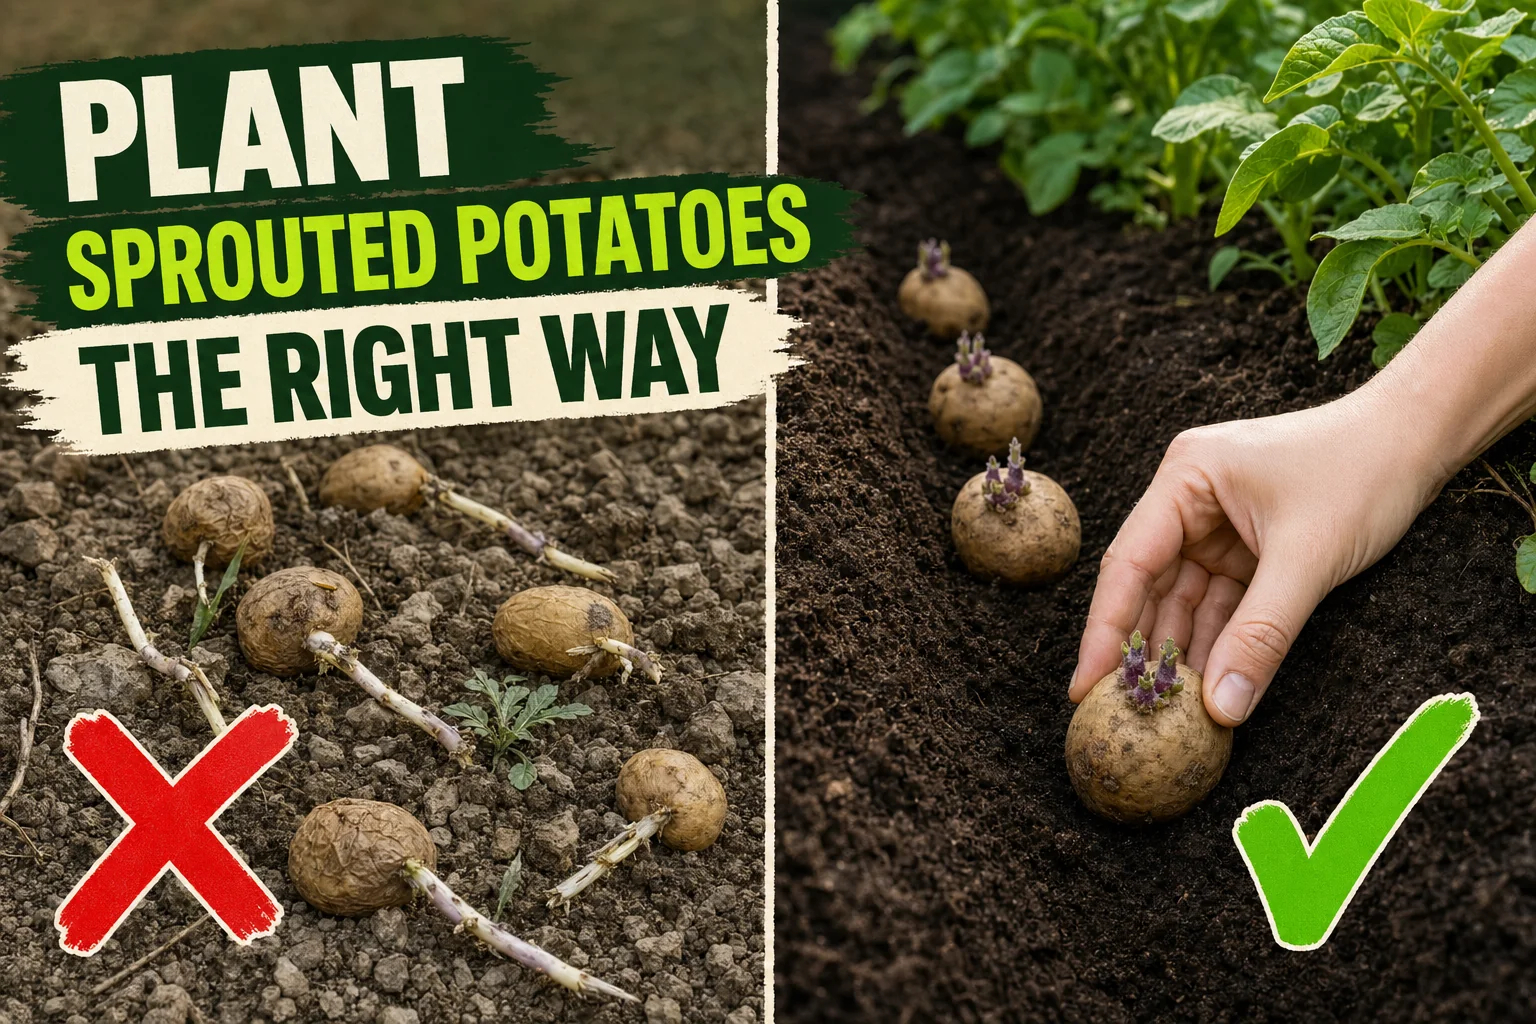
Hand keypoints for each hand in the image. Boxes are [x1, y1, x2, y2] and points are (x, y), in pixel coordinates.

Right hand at [1067, 388, 1450, 725]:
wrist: (1421, 438)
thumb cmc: (1363, 471)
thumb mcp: (1308, 559)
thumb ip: (1260, 635)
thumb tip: (1220, 708)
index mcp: (1185, 477)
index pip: (1129, 564)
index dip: (1105, 631)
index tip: (1085, 688)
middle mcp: (1189, 499)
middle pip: (1149, 588)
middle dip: (1142, 651)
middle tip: (1123, 714)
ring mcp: (1217, 525)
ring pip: (1185, 603)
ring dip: (1182, 655)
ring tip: (1167, 714)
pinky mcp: (1247, 549)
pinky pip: (1222, 606)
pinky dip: (1218, 645)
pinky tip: (1209, 688)